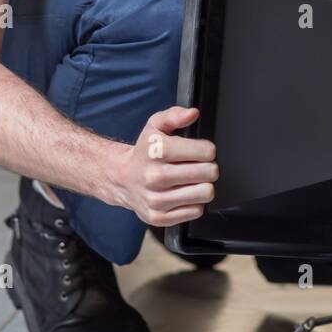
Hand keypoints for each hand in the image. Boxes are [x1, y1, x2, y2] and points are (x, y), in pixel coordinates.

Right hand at [113, 106, 218, 226]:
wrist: (122, 178)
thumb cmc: (144, 151)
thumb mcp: (156, 126)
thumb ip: (175, 115)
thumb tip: (193, 113)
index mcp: (157, 150)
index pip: (206, 151)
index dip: (208, 150)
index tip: (200, 151)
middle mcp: (155, 176)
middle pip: (209, 173)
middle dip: (209, 168)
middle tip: (199, 166)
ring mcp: (156, 200)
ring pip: (205, 193)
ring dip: (204, 186)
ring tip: (193, 181)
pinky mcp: (159, 218)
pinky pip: (196, 211)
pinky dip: (194, 203)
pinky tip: (183, 194)